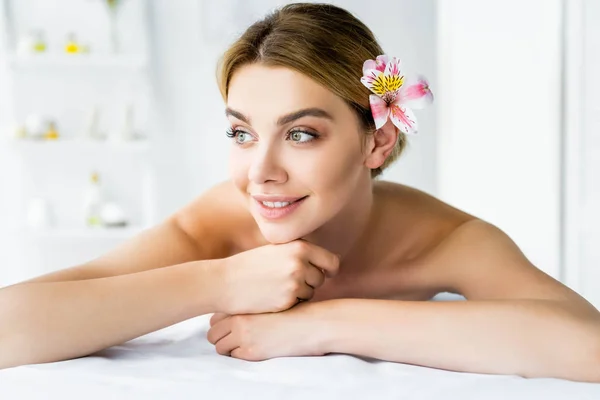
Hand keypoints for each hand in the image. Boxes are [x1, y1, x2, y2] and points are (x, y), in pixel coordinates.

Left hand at [207, 302, 325, 360]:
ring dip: (228, 347)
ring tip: (243, 344)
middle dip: (220, 335)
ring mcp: (243, 336)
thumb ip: (252, 302)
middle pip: (212, 331)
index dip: (222, 322)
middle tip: (232, 337)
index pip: (215, 316)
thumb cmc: (294, 310)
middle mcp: (238, 319)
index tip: (229, 325)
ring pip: (219, 346)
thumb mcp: (270, 298)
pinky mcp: (251, 352)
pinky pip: (234, 356)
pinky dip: (240, 354)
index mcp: (243, 304)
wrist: (310, 323)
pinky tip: (254, 349)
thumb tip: (238, 307)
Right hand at [218, 240, 339, 314]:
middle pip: (321, 278)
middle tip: (290, 280)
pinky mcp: (287, 301)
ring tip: (278, 286)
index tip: (326, 272)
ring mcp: (294, 284)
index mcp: (299, 247)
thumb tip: (328, 260)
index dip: (329, 269)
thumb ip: (299, 252)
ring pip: (311, 292)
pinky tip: (273, 296)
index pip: (331, 261)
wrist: (226, 282)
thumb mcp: (276, 249)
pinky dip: (290, 302)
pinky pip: (299, 304)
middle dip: (310, 281)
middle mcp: (300, 264)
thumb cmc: (250, 264)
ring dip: (300, 292)